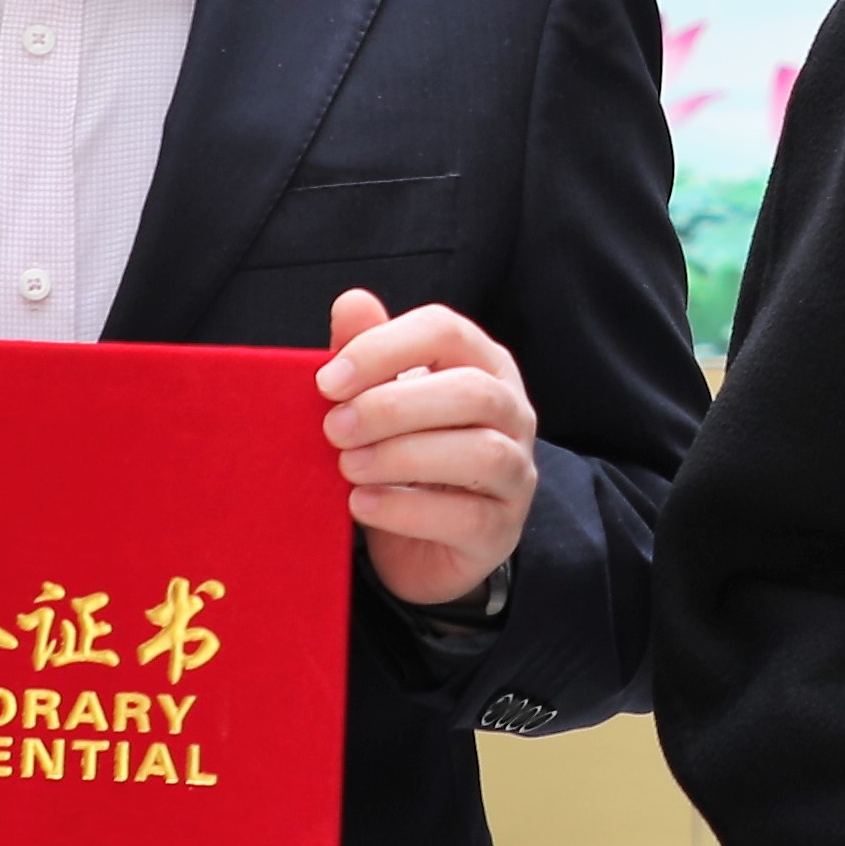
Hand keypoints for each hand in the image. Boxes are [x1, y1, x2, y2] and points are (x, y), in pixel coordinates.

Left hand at [319, 292, 540, 609]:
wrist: (420, 544)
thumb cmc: (401, 457)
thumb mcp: (378, 401)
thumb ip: (366, 354)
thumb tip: (352, 302)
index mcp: (482, 365)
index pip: (446, 331)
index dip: (384, 348)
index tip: (327, 381)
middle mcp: (513, 413)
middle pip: (472, 392)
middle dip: (393, 408)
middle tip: (333, 429)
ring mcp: (517, 473)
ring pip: (481, 454)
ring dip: (402, 457)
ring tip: (348, 468)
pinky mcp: (502, 531)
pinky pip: (468, 517)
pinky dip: (407, 510)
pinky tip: (363, 505)